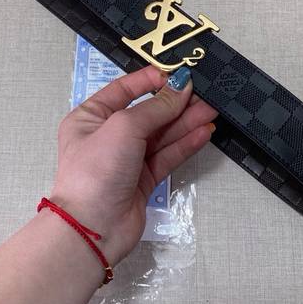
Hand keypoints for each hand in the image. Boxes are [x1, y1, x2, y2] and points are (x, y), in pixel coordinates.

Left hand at [50, 65, 217, 263]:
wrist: (92, 228)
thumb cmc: (96, 170)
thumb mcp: (124, 127)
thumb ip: (156, 107)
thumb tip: (180, 87)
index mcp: (91, 117)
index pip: (124, 89)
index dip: (150, 80)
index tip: (176, 75)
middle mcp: (108, 135)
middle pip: (148, 112)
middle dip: (175, 103)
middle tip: (203, 94)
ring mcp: (127, 158)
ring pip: (161, 134)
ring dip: (186, 122)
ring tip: (211, 111)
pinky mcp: (143, 179)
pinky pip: (167, 155)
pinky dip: (185, 144)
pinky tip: (203, 132)